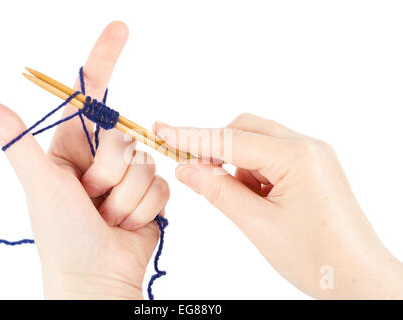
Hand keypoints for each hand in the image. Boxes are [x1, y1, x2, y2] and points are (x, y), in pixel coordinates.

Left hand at [0, 21, 169, 298]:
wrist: (96, 277)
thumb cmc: (63, 234)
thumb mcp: (40, 185)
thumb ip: (19, 142)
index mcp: (72, 148)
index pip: (90, 96)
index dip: (103, 60)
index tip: (120, 29)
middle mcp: (101, 158)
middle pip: (124, 139)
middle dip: (109, 175)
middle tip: (92, 200)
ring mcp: (128, 176)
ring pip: (145, 165)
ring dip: (126, 199)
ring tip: (108, 217)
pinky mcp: (150, 193)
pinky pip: (161, 185)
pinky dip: (144, 209)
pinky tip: (129, 223)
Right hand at [154, 114, 402, 298]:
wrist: (361, 279)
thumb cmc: (317, 258)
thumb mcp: (258, 225)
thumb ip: (218, 191)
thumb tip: (185, 169)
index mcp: (297, 157)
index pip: (230, 139)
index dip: (191, 136)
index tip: (161, 130)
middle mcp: (308, 146)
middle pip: (245, 131)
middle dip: (217, 150)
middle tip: (196, 175)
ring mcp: (312, 156)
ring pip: (257, 145)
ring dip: (238, 167)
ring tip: (247, 205)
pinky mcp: (312, 168)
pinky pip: (272, 158)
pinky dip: (255, 175)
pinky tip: (261, 202)